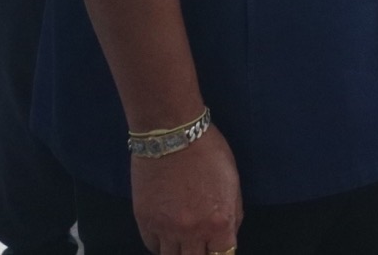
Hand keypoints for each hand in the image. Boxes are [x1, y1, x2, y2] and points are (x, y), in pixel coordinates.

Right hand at [130, 125, 240, 254]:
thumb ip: (232, 214)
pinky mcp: (144, 221)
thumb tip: (227, 235)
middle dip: (201, 253)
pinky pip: (153, 246)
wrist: (172, 134)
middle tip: (200, 244)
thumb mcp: (232, 182)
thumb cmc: (208, 151)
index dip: (221, 252)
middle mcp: (192, 231)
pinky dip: (161, 244)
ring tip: (183, 242)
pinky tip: (166, 235)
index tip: (217, 247)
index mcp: (220, 222)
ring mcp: (166, 229)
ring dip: (180, 251)